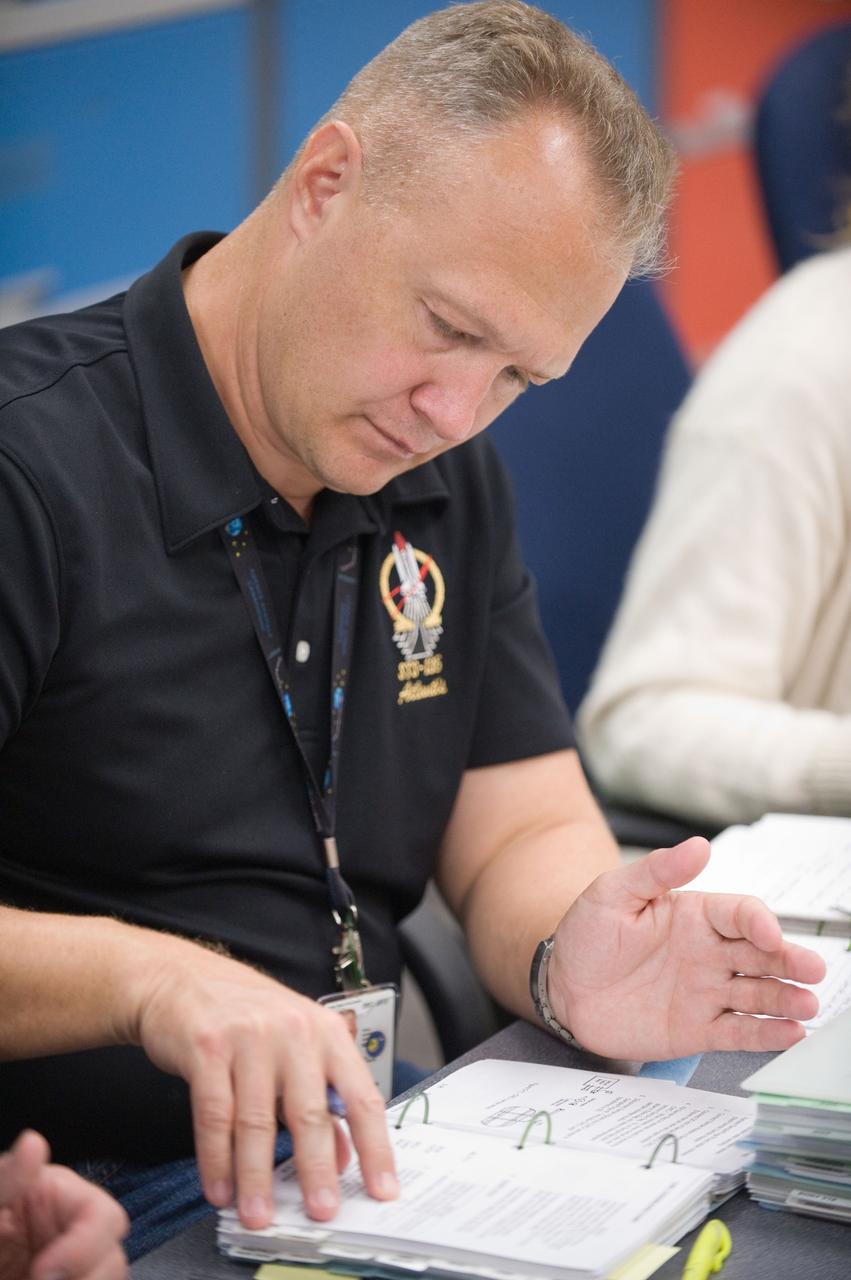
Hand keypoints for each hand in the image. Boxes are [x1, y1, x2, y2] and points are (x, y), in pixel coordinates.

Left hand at [0, 1130, 127, 1279]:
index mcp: (54, 1199)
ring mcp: (63, 1267)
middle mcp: (66, 1234)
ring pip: (104, 1276)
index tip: (43, 1272)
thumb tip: (34, 1143)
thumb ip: (5, 1182)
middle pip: (112, 1255)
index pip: (102, 1216)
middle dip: (88, 1276)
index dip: (85, 1244)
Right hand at [131, 940, 397, 1230]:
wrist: (186, 979)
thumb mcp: (298, 1049)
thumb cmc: (248, 1017)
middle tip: (320, 1209)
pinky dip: (216, 1159)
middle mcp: (294, 1032)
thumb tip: (345, 1157)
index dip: (376, 1147)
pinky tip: (220, 1186)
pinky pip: (214, 1115)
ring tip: (258, 1212)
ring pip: (257, 1121)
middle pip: (310, 1112)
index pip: (361, 1096)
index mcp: (327, 1033)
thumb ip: (323, 1101)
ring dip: (256, 1176)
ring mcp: (249, 1038)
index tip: (383, 1188)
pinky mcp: (207, 1048)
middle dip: (315, 1169)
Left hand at [546, 837, 826, 1059]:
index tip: (769, 935)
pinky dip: (766, 1034)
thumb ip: (657, 872)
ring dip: (786, 998)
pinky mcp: (697, 1030)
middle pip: (760, 954)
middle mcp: (708, 953)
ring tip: (809, 1004)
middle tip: (814, 970)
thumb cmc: (586, 934)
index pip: (739, 914)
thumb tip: (698, 845)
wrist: (562, 987)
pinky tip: (791, 1033)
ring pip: (757, 994)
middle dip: (789, 960)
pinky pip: (738, 1032)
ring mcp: (706, 993)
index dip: (759, 922)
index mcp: (694, 916)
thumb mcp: (613, 893)